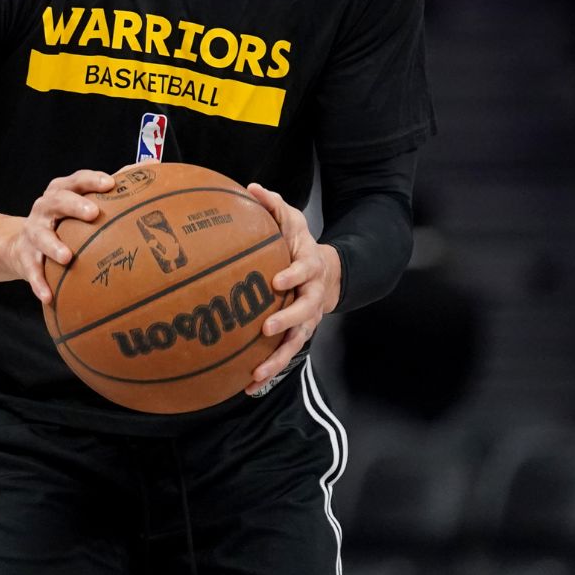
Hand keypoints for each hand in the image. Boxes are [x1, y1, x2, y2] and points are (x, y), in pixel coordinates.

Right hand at [4, 170, 113, 304]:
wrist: (20, 244)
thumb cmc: (63, 220)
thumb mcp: (80, 201)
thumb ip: (110, 188)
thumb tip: (147, 166)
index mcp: (61, 191)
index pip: (76, 180)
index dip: (91, 180)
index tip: (110, 184)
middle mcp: (44, 208)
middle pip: (57, 201)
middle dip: (75, 206)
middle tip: (93, 214)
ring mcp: (33, 232)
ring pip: (41, 237)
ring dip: (53, 246)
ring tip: (68, 257)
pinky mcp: (25, 257)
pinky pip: (32, 270)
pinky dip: (39, 283)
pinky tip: (49, 296)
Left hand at [244, 183, 340, 396]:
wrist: (327, 274)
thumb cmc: (301, 245)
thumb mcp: (293, 221)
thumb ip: (274, 206)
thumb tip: (252, 187)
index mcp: (309, 267)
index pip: (305, 271)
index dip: (294, 275)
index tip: (278, 280)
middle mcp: (311, 297)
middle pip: (304, 313)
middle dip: (288, 322)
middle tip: (268, 329)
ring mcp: (306, 321)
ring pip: (295, 343)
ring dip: (277, 359)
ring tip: (257, 374)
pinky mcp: (296, 337)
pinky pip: (283, 356)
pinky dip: (268, 371)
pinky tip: (246, 386)